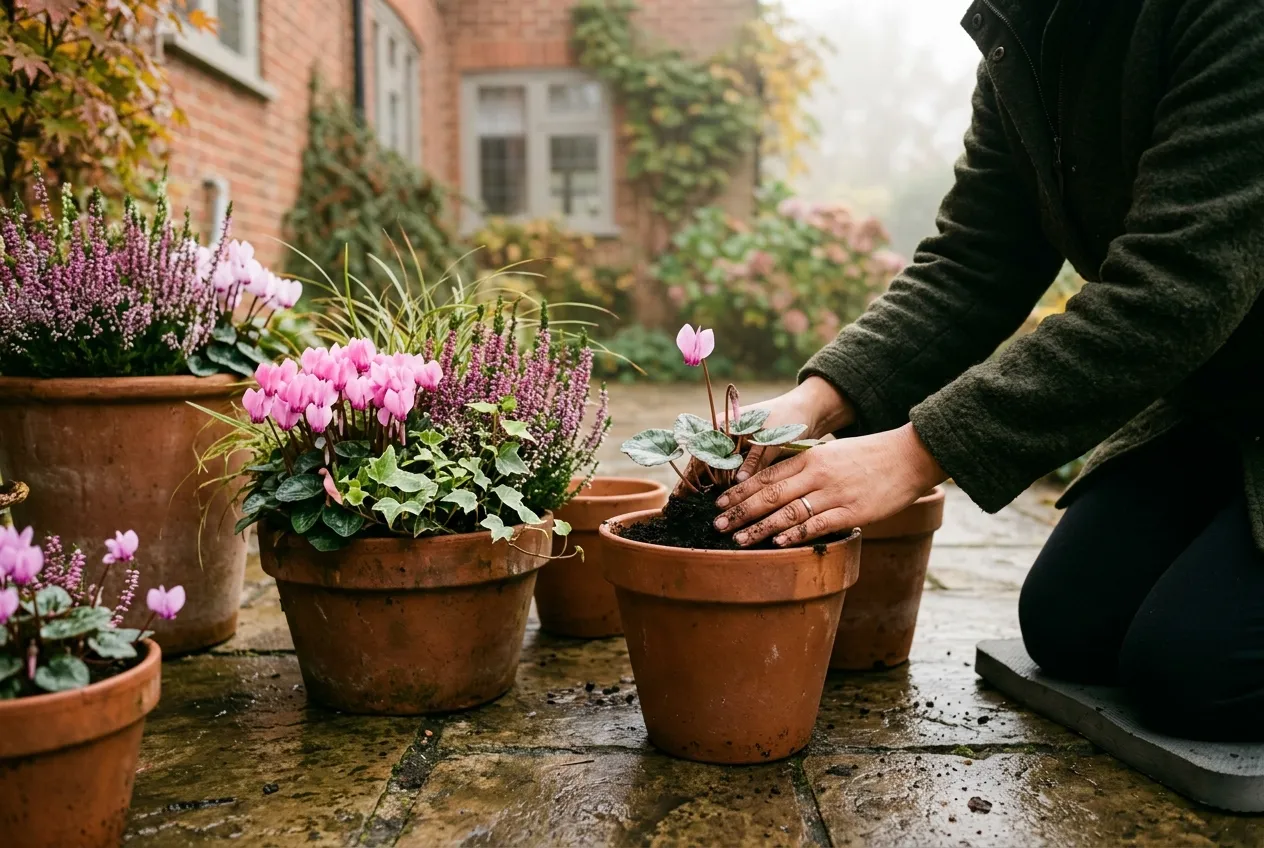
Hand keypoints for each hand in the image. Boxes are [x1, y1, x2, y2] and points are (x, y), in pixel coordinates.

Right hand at [672, 377, 854, 496]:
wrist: (805, 411)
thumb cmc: (788, 419)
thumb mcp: (771, 438)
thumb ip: (756, 459)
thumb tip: (738, 482)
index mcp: (723, 424)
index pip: (700, 452)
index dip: (690, 475)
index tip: (682, 495)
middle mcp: (723, 435)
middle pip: (703, 463)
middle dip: (694, 485)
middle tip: (681, 508)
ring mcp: (732, 446)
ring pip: (715, 471)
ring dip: (708, 489)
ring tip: (697, 510)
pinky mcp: (744, 456)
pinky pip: (729, 473)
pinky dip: (724, 487)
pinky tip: (721, 504)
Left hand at [712, 423, 946, 546]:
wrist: (908, 456)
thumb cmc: (868, 457)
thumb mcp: (832, 453)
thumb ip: (805, 467)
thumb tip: (778, 484)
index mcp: (810, 458)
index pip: (767, 475)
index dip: (741, 491)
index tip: (720, 503)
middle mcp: (817, 474)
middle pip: (770, 494)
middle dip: (741, 511)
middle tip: (717, 525)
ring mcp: (834, 493)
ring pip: (788, 512)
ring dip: (760, 528)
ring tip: (737, 540)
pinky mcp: (853, 511)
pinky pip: (818, 524)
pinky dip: (796, 534)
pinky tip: (777, 544)